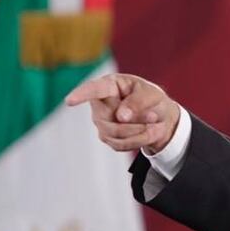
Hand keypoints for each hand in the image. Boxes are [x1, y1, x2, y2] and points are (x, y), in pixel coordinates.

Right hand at [65, 73, 180, 154]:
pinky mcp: (107, 137)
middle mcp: (100, 103)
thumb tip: (120, 116)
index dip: (81, 94)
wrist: (159, 118)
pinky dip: (139, 141)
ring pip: (115, 135)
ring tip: (155, 124)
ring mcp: (101, 122)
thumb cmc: (152, 100)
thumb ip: (138, 102)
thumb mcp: (152, 95)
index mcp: (110, 85)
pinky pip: (120, 145)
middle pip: (108, 119)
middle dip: (135, 122)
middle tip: (154, 117)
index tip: (69, 101)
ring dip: (139, 132)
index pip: (93, 89)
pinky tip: (147, 132)